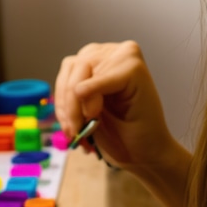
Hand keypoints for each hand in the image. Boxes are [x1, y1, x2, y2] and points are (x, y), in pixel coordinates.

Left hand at [54, 40, 174, 170]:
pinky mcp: (134, 69)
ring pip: (81, 72)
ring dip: (77, 105)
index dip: (62, 98)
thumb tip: (64, 88)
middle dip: (67, 103)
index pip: (69, 67)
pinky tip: (93, 113)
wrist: (145, 154)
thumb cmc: (119, 133)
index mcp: (99, 58)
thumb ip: (71, 92)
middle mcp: (112, 52)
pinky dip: (90, 94)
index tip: (67, 126)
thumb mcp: (84, 109)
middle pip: (73, 67)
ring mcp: (125, 57)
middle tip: (74, 131)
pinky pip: (99, 79)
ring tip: (88, 127)